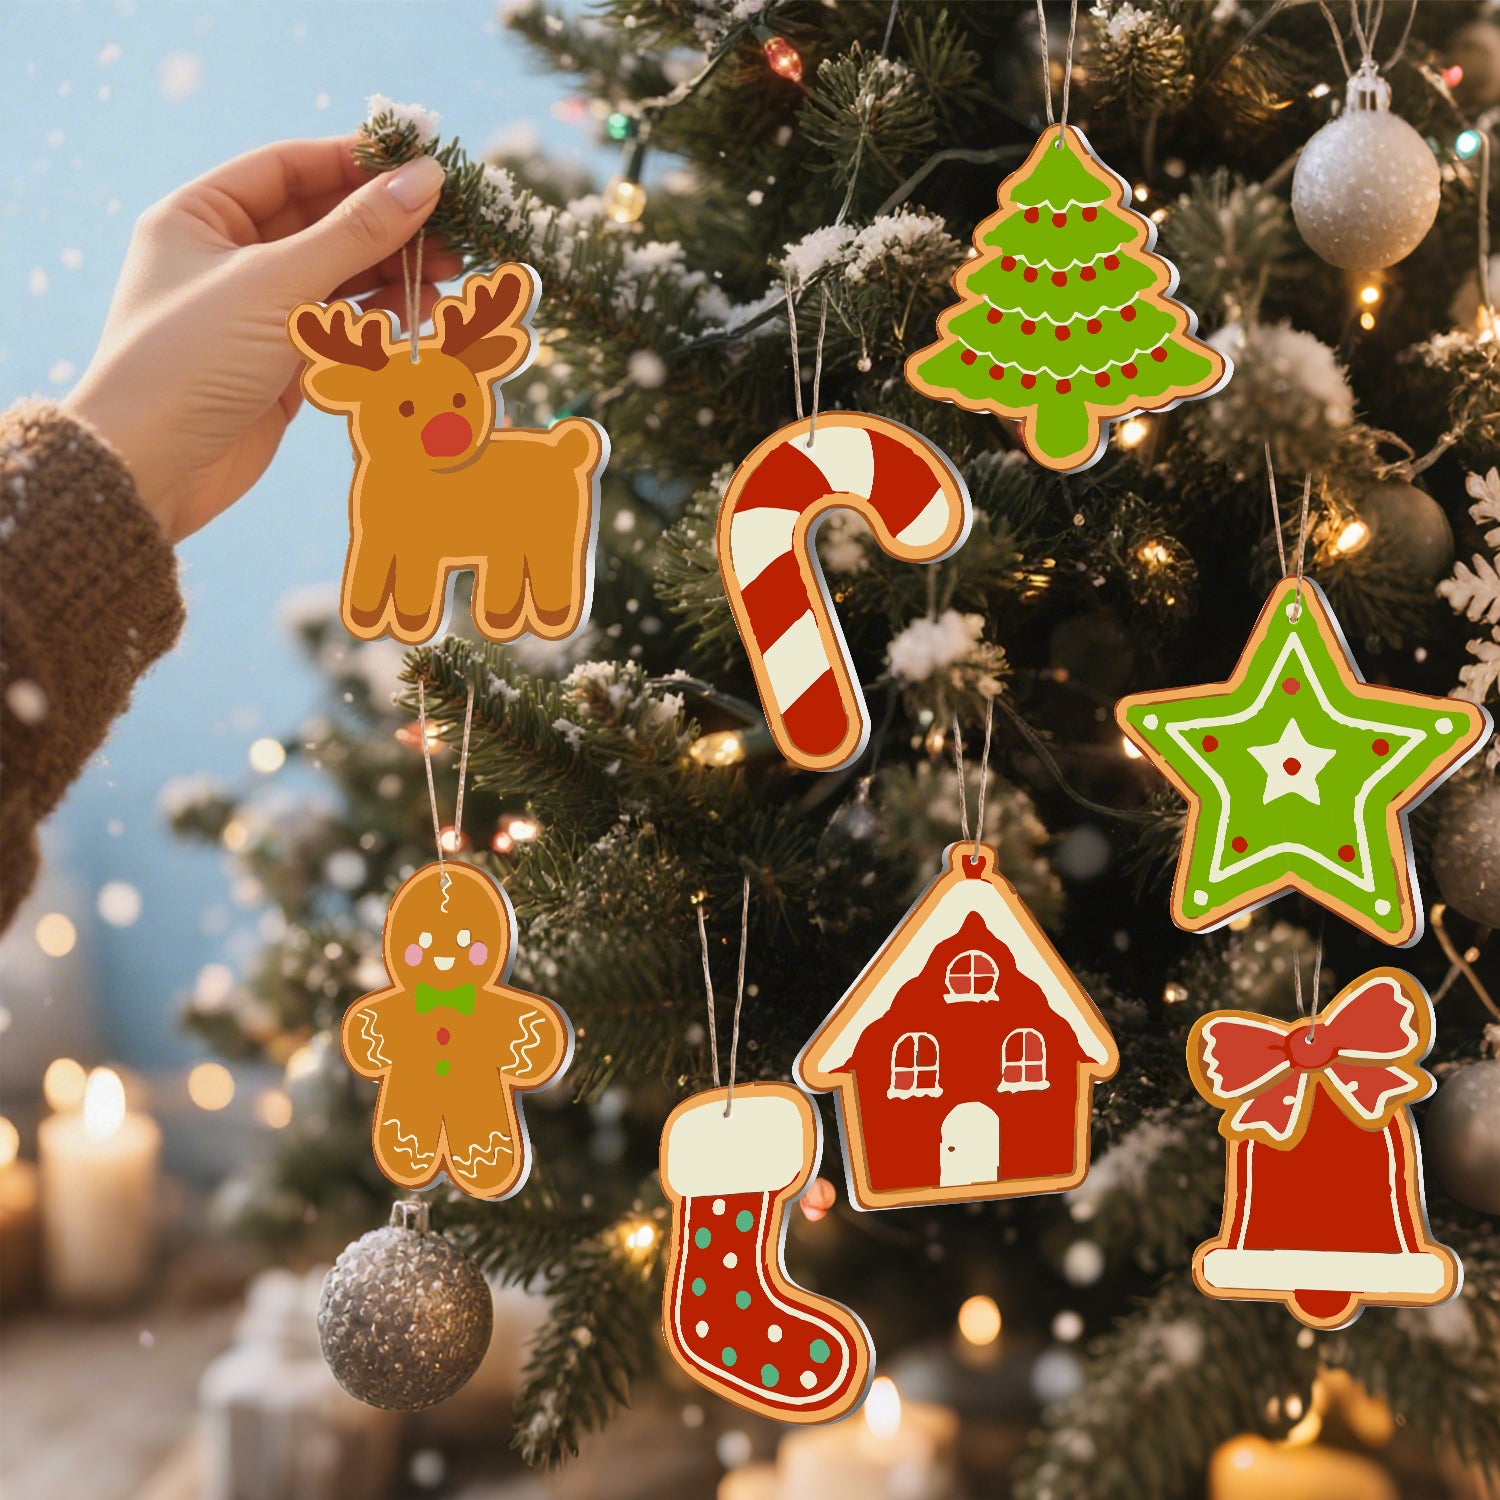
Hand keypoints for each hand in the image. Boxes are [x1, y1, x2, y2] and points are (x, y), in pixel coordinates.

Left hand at [64, 136, 460, 541]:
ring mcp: (255, 313)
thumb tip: (425, 178)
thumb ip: (356, 232)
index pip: (289, 169)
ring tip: (446, 276)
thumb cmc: (193, 359)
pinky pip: (338, 327)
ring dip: (391, 273)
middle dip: (386, 225)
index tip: (420, 164)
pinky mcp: (279, 364)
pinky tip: (417, 314)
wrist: (153, 468)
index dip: (355, 163)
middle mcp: (226, 257)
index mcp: (200, 216)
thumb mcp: (276, 284)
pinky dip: (378, 319)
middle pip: (321, 223)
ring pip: (336, 277)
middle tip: (451, 230)